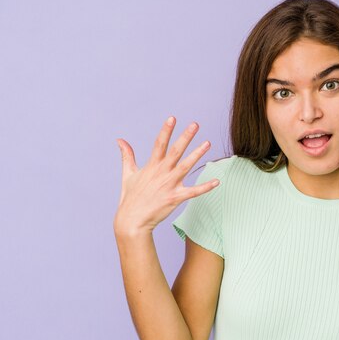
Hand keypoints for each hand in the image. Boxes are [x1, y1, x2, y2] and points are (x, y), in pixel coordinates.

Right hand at [113, 116, 219, 235]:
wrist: (132, 221)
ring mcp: (169, 185)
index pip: (159, 144)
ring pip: (186, 167)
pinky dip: (205, 187)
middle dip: (185, 137)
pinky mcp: (175, 198)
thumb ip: (127, 156)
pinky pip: (193, 192)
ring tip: (208, 143)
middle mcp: (161, 173)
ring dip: (197, 155)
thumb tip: (120, 140)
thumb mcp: (128, 174)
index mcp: (151, 166)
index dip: (166, 131)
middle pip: (175, 151)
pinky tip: (217, 181)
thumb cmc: (131, 197)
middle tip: (195, 125)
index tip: (172, 118)